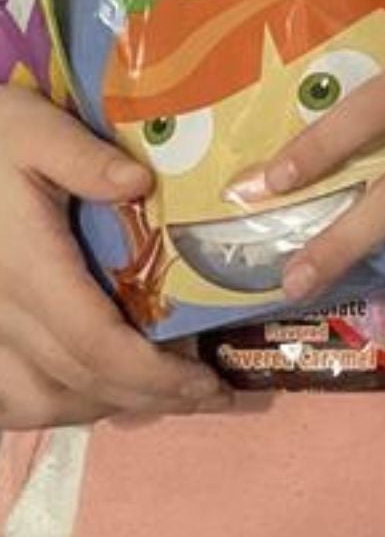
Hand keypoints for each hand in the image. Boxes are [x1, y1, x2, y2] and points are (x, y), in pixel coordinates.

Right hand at [0, 88, 226, 426]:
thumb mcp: (33, 129)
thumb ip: (84, 158)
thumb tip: (139, 183)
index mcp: (25, 267)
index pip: (96, 343)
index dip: (154, 374)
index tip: (209, 383)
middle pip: (78, 381)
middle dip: (151, 398)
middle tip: (211, 395)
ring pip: (38, 402)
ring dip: (104, 407)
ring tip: (165, 394)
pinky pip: (6, 396)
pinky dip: (54, 405)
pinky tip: (96, 391)